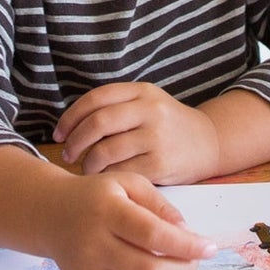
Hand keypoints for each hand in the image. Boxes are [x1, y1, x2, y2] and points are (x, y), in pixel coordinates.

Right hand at [45, 169, 211, 269]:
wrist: (53, 216)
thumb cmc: (100, 198)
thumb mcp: (130, 184)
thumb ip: (161, 205)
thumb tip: (188, 233)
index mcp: (108, 213)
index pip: (153, 234)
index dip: (187, 245)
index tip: (209, 248)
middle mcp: (93, 247)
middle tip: (194, 264)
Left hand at [56, 81, 221, 184]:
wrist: (210, 142)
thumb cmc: (169, 126)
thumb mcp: (148, 104)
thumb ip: (116, 107)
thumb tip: (70, 126)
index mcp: (143, 92)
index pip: (96, 98)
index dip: (70, 117)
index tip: (59, 134)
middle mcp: (150, 111)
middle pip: (97, 123)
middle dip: (75, 142)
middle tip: (68, 155)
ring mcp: (157, 138)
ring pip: (105, 151)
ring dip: (88, 164)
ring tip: (88, 169)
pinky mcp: (161, 164)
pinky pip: (121, 172)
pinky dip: (107, 177)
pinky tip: (107, 178)